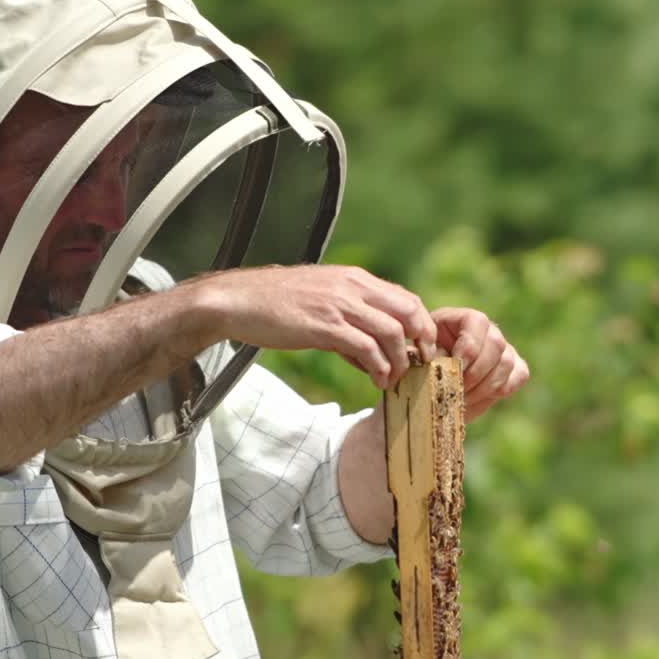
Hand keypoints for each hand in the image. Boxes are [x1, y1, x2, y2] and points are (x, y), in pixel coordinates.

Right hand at [200, 264, 437, 390]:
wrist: (237, 301)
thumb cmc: (275, 304)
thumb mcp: (321, 303)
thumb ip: (349, 322)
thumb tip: (370, 355)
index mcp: (354, 279)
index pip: (406, 298)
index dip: (421, 325)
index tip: (420, 349)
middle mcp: (352, 287)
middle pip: (409, 311)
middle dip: (421, 341)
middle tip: (419, 366)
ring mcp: (339, 305)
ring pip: (392, 332)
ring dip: (400, 361)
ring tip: (394, 380)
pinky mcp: (324, 326)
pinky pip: (366, 348)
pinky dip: (379, 367)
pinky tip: (377, 379)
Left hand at [431, 306, 529, 421]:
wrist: (432, 391)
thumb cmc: (421, 371)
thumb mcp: (418, 360)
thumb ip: (430, 356)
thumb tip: (438, 360)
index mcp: (459, 319)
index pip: (476, 321)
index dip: (469, 347)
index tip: (454, 368)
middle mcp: (486, 329)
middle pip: (496, 343)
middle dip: (476, 372)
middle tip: (457, 390)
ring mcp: (502, 348)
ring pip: (507, 361)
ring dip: (485, 385)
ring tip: (463, 398)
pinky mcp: (513, 368)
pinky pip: (520, 375)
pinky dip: (503, 388)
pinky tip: (482, 396)